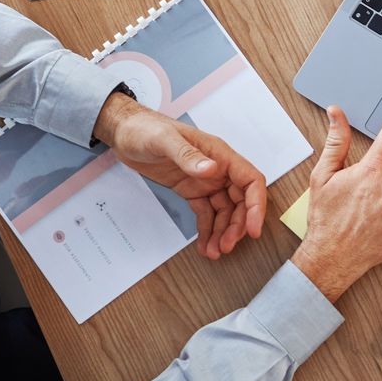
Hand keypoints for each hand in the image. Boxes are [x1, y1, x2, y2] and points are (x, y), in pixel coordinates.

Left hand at [95, 92, 265, 257]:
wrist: (125, 132)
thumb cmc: (145, 128)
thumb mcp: (165, 140)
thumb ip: (188, 155)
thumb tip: (211, 169)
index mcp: (219, 154)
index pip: (250, 181)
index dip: (256, 206)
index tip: (253, 229)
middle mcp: (217, 169)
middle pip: (240, 202)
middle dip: (236, 226)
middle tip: (225, 246)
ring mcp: (205, 181)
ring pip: (224, 211)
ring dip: (221, 232)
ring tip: (213, 252)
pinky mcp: (192, 190)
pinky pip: (206, 213)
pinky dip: (207, 230)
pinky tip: (204, 244)